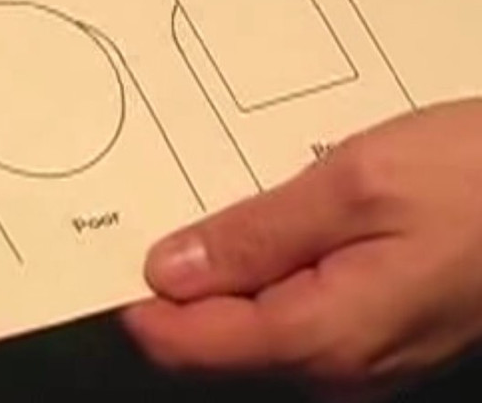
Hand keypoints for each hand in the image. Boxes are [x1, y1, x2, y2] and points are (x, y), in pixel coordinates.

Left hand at [121, 98, 481, 399]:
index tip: (104, 246)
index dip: (136, 301)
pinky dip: (261, 269)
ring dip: (219, 270)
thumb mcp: (353, 186)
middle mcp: (335, 367)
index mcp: (319, 336)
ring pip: (252, 326)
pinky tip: (266, 220)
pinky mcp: (377, 329)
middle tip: (152, 203)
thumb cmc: (477, 181)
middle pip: (213, 342)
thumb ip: (255, 235)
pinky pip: (292, 313)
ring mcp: (360, 355)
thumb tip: (168, 271)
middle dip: (174, 281)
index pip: (187, 344)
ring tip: (206, 203)